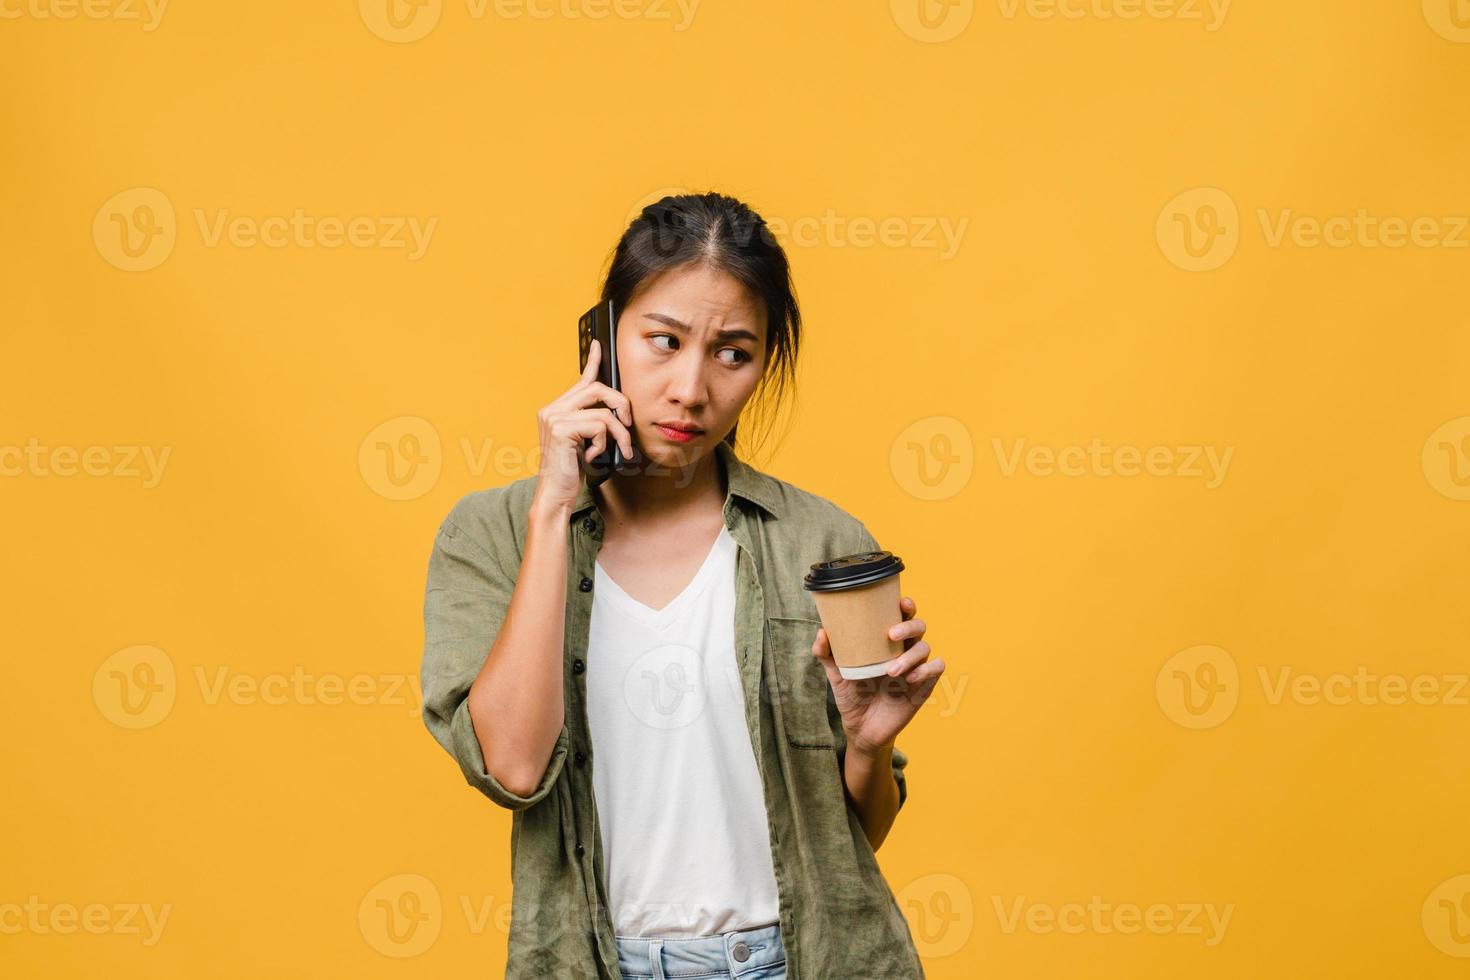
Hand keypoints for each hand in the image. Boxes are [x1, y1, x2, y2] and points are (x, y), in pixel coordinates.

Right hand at [530, 338, 634, 517]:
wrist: (556, 495)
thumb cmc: (572, 472)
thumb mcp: (586, 442)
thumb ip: (594, 422)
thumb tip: (617, 411)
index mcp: (557, 409)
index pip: (580, 380)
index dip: (592, 361)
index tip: (599, 345)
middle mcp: (551, 409)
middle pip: (598, 388)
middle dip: (621, 404)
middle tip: (628, 424)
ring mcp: (553, 417)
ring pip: (603, 410)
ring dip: (619, 433)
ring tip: (620, 450)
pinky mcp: (560, 428)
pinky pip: (599, 425)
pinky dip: (604, 443)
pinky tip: (593, 456)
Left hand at [811, 595, 943, 755]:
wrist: (861, 728)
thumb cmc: (852, 695)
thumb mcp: (836, 673)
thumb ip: (826, 653)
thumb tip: (822, 632)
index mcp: (886, 642)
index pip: (901, 616)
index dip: (906, 606)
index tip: (900, 602)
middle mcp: (904, 651)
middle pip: (919, 626)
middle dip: (909, 626)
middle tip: (891, 635)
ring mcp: (915, 668)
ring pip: (925, 648)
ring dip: (910, 656)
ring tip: (891, 670)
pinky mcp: (923, 686)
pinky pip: (936, 669)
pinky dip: (927, 669)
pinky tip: (911, 678)